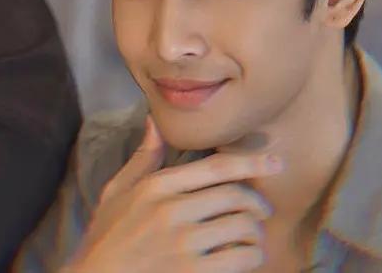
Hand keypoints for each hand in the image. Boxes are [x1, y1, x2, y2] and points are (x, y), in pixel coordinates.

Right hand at [68, 117, 281, 272]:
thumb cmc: (105, 238)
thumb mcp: (117, 193)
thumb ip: (143, 159)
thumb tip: (155, 122)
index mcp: (155, 188)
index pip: (215, 168)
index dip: (251, 163)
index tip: (276, 163)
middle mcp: (170, 212)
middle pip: (236, 196)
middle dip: (257, 203)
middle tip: (261, 212)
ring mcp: (182, 245)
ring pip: (243, 228)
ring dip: (255, 234)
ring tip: (250, 239)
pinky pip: (241, 259)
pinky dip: (250, 258)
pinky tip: (242, 259)